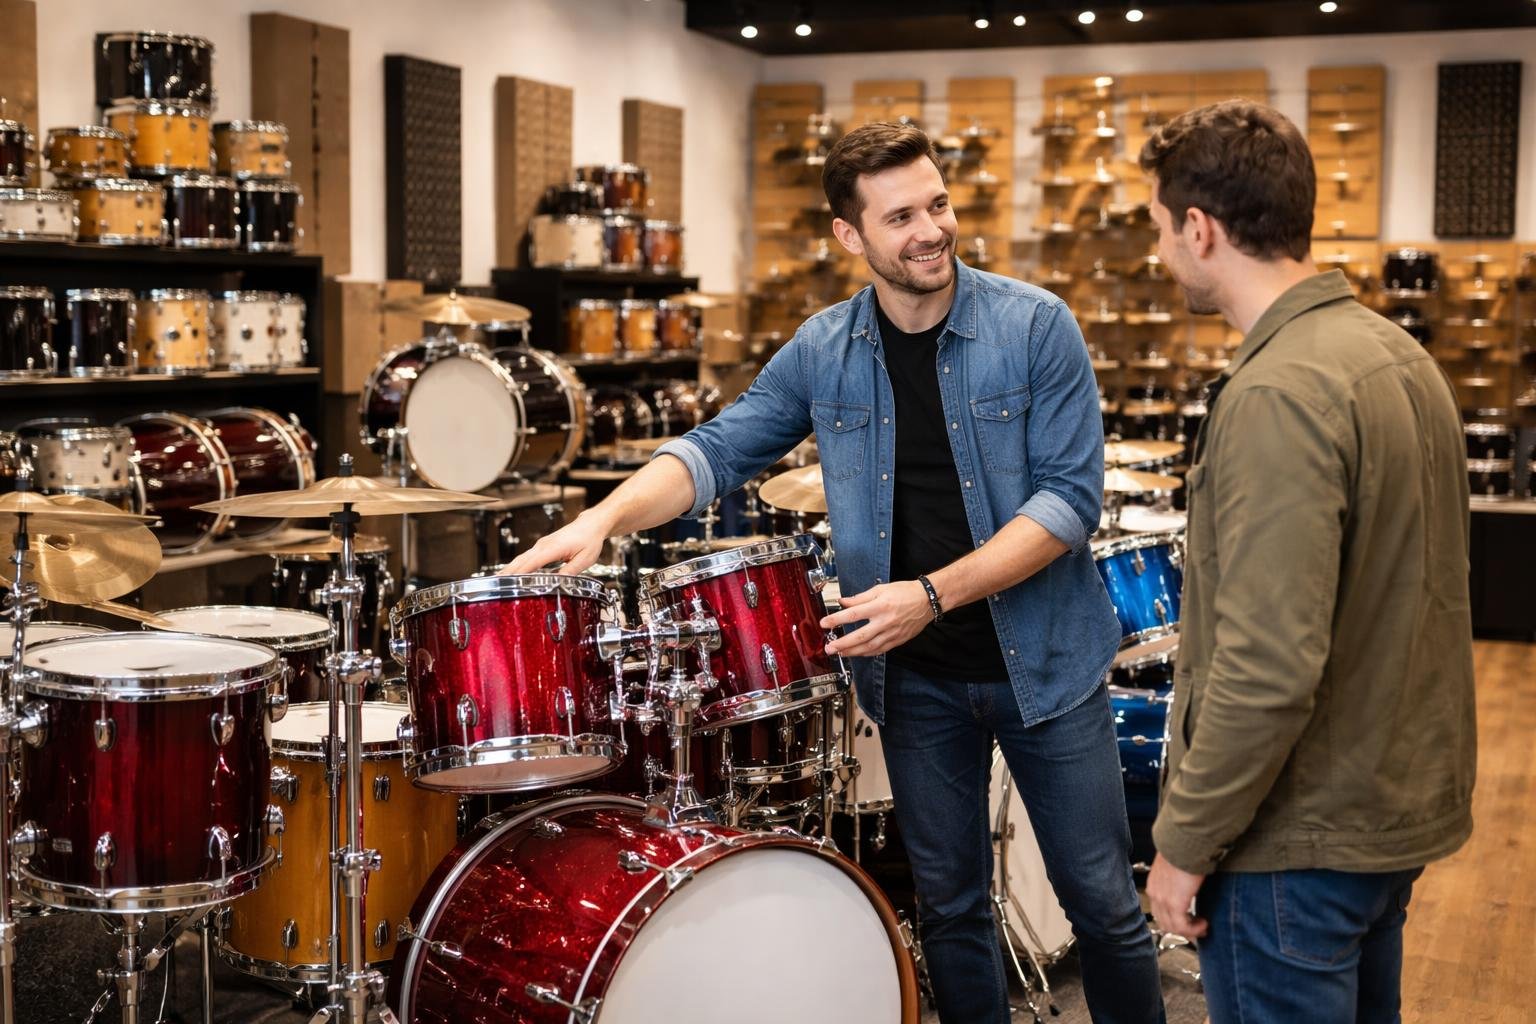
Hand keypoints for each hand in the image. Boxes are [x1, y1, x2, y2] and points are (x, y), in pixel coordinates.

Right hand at [501, 513, 610, 575]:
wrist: (591, 524)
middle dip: (508, 573)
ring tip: (497, 581)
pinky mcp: (543, 546)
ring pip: (522, 558)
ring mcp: (542, 545)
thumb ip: (570, 571)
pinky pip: (526, 557)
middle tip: (495, 585)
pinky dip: (517, 565)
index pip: (533, 562)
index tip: (509, 582)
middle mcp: (544, 545)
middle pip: (521, 560)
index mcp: (554, 548)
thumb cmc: (589, 539)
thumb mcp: (584, 559)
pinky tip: (511, 573)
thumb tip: (557, 583)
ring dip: (509, 569)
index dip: (520, 573)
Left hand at [819, 580, 933, 657]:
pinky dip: (867, 653)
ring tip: (839, 653)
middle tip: (829, 648)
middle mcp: (885, 621)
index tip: (824, 623)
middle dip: (842, 643)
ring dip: (852, 652)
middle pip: (860, 636)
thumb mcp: (881, 589)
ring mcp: (892, 633)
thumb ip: (860, 597)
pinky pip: (880, 650)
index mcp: (880, 606)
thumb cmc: (905, 592)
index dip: (837, 619)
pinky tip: (857, 654)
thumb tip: (842, 602)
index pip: (854, 614)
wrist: (927, 601)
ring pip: (869, 647)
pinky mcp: (898, 640)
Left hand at [1146, 853, 1207, 940]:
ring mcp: (1163, 900)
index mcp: (1154, 884)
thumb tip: (1189, 882)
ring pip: (1173, 927)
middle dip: (1181, 929)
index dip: (1174, 920)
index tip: (1188, 922)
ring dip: (1190, 930)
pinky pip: (1182, 927)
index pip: (1159, 911)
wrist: (1184, 842)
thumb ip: (1179, 877)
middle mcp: (1155, 893)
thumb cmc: (1183, 848)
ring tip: (1203, 926)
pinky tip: (1204, 924)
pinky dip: (1194, 930)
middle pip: (1164, 922)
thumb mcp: (1176, 865)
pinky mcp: (1175, 904)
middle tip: (1197, 928)